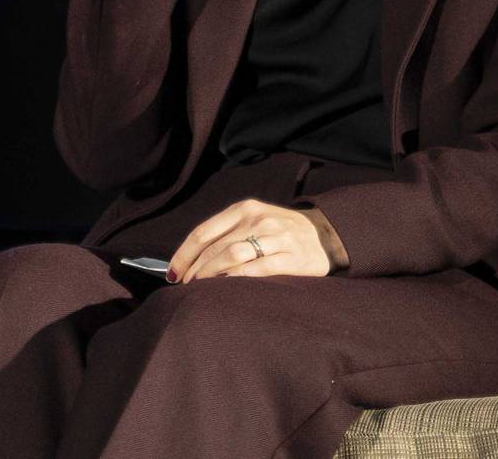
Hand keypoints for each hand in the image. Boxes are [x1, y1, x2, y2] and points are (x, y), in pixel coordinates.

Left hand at [167, 200, 331, 280]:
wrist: (324, 236)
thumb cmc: (281, 232)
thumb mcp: (255, 220)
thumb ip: (228, 233)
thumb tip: (191, 260)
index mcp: (245, 209)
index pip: (204, 232)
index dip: (184, 254)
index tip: (173, 273)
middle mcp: (258, 219)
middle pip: (216, 247)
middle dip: (195, 270)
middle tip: (186, 287)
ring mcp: (276, 237)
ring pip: (232, 255)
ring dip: (212, 275)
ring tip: (202, 289)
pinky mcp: (291, 257)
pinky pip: (257, 269)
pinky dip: (237, 279)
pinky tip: (227, 288)